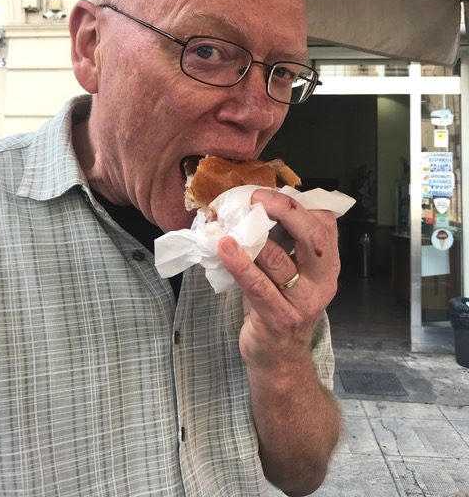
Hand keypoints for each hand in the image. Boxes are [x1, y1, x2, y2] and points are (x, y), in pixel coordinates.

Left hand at [217, 188, 339, 371]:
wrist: (279, 360)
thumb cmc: (280, 307)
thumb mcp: (290, 273)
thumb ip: (283, 244)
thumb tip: (254, 207)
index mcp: (327, 266)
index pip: (325, 225)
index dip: (300, 204)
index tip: (271, 193)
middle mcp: (322, 282)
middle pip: (313, 237)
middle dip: (286, 211)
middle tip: (258, 198)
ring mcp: (303, 302)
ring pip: (281, 260)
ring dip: (254, 237)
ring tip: (233, 221)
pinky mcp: (279, 319)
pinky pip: (258, 286)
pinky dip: (240, 264)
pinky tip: (224, 247)